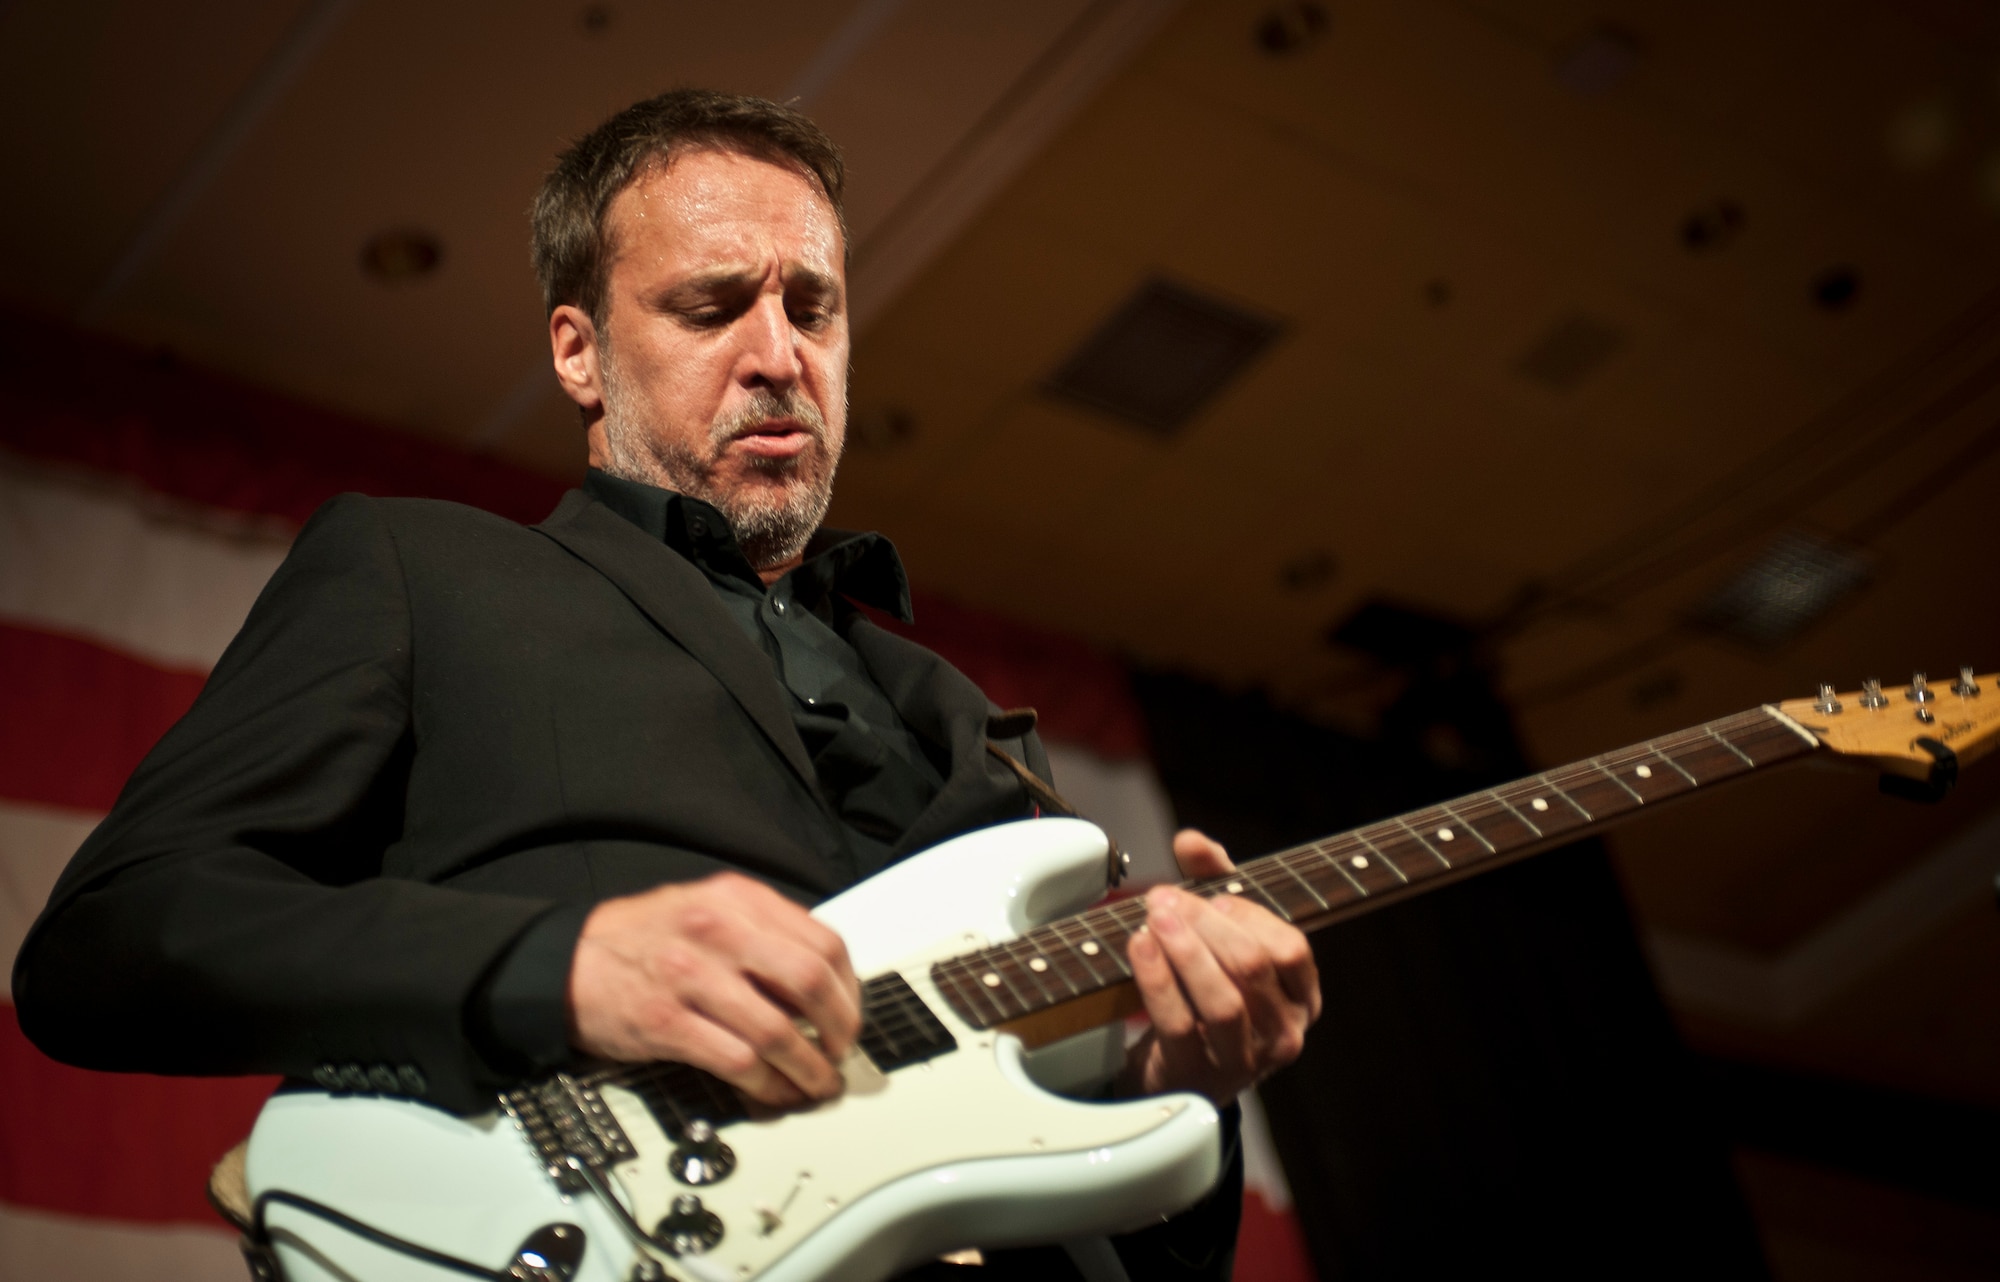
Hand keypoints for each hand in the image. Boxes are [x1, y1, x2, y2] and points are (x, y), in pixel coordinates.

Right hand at [567, 873, 860, 1106]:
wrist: (565, 962)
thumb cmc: (641, 939)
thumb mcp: (707, 908)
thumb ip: (762, 932)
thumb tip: (821, 981)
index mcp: (737, 899)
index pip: (822, 942)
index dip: (849, 988)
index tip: (850, 1014)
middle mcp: (718, 930)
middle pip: (809, 982)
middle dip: (838, 1028)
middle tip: (839, 1052)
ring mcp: (690, 976)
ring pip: (777, 1030)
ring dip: (807, 1068)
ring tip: (815, 1083)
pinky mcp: (666, 1022)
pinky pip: (737, 1062)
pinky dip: (767, 1085)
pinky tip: (775, 1092)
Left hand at [1118, 829, 1320, 1104]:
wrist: (1171, 1066)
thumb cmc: (1206, 988)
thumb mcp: (1218, 929)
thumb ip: (1212, 877)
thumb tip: (1191, 840)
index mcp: (1301, 998)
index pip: (1291, 949)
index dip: (1250, 915)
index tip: (1211, 896)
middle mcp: (1283, 1034)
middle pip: (1252, 967)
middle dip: (1205, 923)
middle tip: (1163, 898)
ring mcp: (1243, 1061)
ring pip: (1223, 1001)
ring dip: (1184, 950)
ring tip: (1153, 917)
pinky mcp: (1197, 1076)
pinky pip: (1180, 1023)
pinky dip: (1158, 980)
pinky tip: (1139, 946)